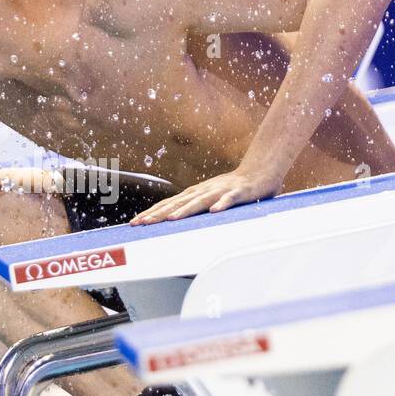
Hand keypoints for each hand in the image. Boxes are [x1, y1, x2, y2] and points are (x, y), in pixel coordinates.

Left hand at [129, 168, 278, 224]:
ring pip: (200, 201)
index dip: (152, 212)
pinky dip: (222, 204)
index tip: (135, 222)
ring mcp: (220, 190)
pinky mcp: (239, 192)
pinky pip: (229, 199)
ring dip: (185, 210)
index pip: (169, 203)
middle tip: (143, 223)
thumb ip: (192, 207)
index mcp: (195, 193)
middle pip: (178, 203)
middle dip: (159, 213)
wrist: (259, 172)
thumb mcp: (207, 198)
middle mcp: (204, 190)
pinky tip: (214, 212)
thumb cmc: (231, 188)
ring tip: (171, 219)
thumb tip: (170, 219)